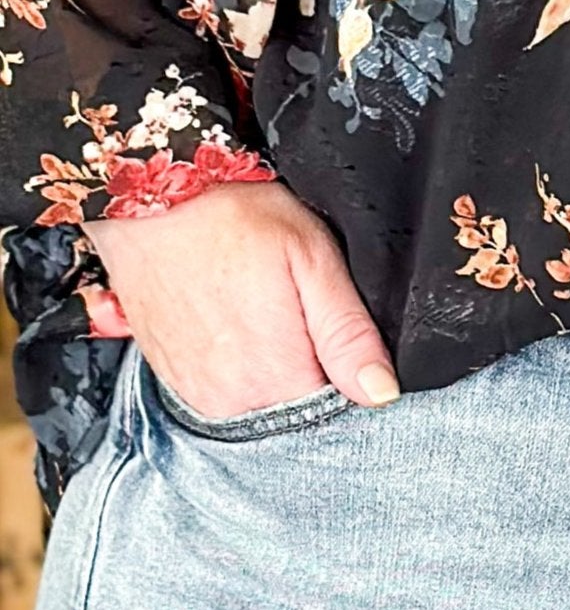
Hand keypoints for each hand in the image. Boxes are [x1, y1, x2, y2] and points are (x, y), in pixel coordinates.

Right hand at [83, 181, 398, 423]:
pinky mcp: (172, 378)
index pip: (336, 409)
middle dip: (310, 371)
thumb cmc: (232, 216)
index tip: (338, 335)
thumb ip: (349, 333)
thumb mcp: (313, 259)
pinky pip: (222, 390)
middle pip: (296, 409)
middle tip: (297, 312)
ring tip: (264, 312)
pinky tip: (238, 322)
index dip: (347, 374)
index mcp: (275, 376)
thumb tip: (380, 392)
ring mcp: (196, 391)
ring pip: (259, 401)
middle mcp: (230, 398)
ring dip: (272, 368)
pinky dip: (238, 364)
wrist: (149, 200)